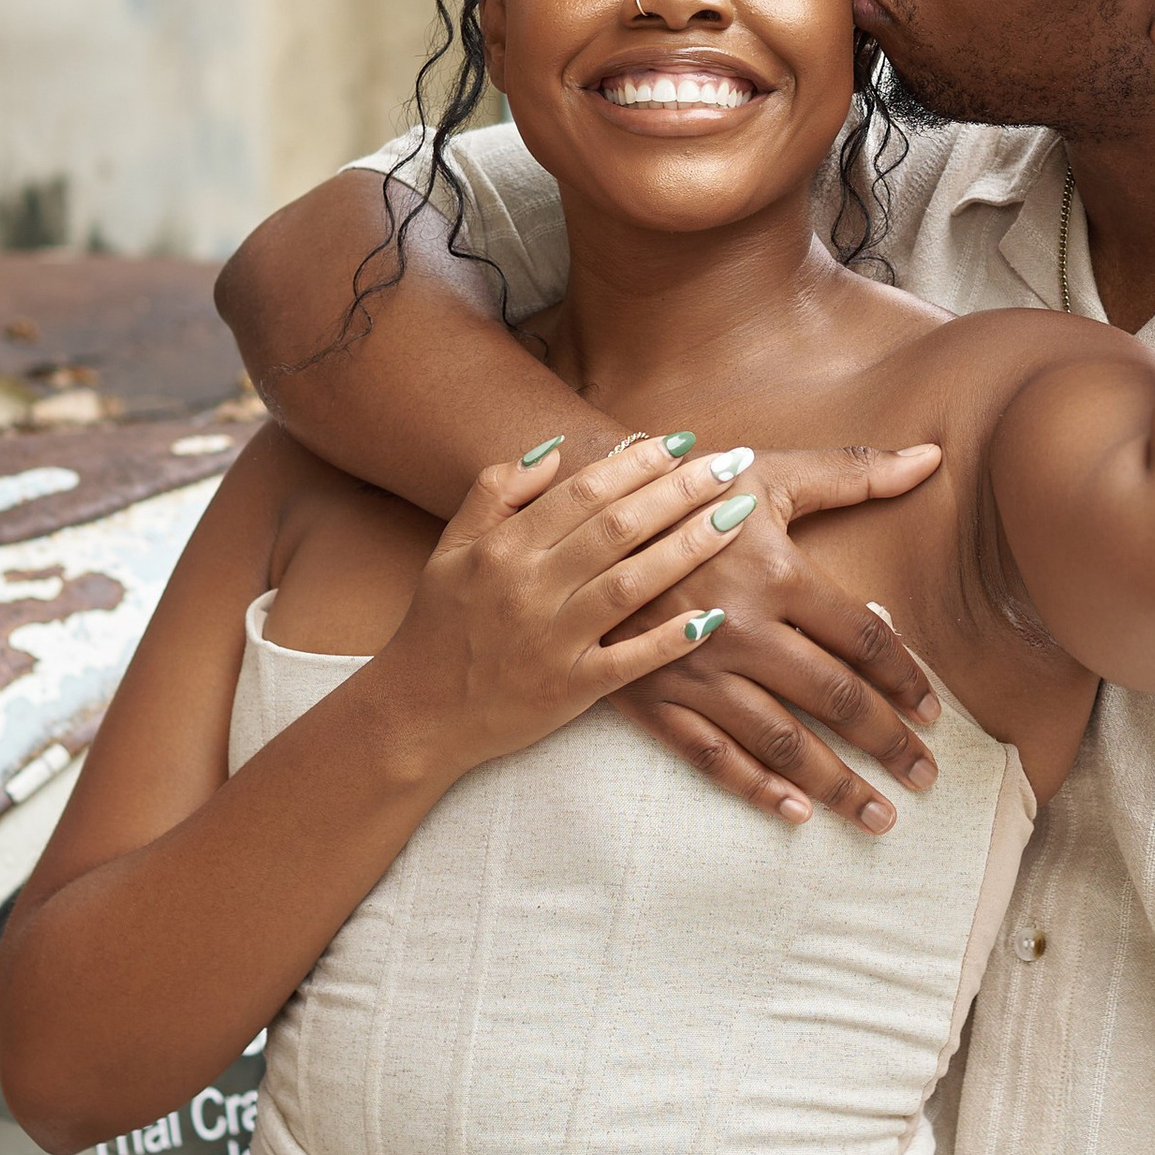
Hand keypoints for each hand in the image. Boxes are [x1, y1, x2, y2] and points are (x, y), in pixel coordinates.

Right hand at [381, 431, 787, 778]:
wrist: (416, 715)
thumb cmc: (440, 626)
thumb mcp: (451, 548)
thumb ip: (495, 492)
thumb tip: (552, 450)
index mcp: (504, 549)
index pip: (583, 492)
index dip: (637, 462)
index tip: (682, 440)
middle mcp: (530, 588)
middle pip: (618, 528)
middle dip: (680, 491)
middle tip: (730, 462)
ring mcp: (552, 641)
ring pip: (631, 584)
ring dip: (689, 548)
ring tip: (738, 517)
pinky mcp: (569, 691)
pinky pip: (628, 661)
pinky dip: (669, 640)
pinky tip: (713, 616)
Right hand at [614, 441, 947, 830]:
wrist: (582, 514)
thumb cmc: (688, 491)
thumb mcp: (767, 472)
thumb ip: (852, 472)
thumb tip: (930, 457)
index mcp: (777, 574)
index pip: (863, 641)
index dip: (906, 681)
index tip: (934, 713)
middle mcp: (742, 628)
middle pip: (832, 699)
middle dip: (887, 743)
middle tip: (926, 777)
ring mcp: (693, 668)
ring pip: (779, 740)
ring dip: (835, 784)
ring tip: (879, 816)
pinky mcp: (649, 695)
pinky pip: (709, 754)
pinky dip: (754, 789)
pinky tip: (796, 814)